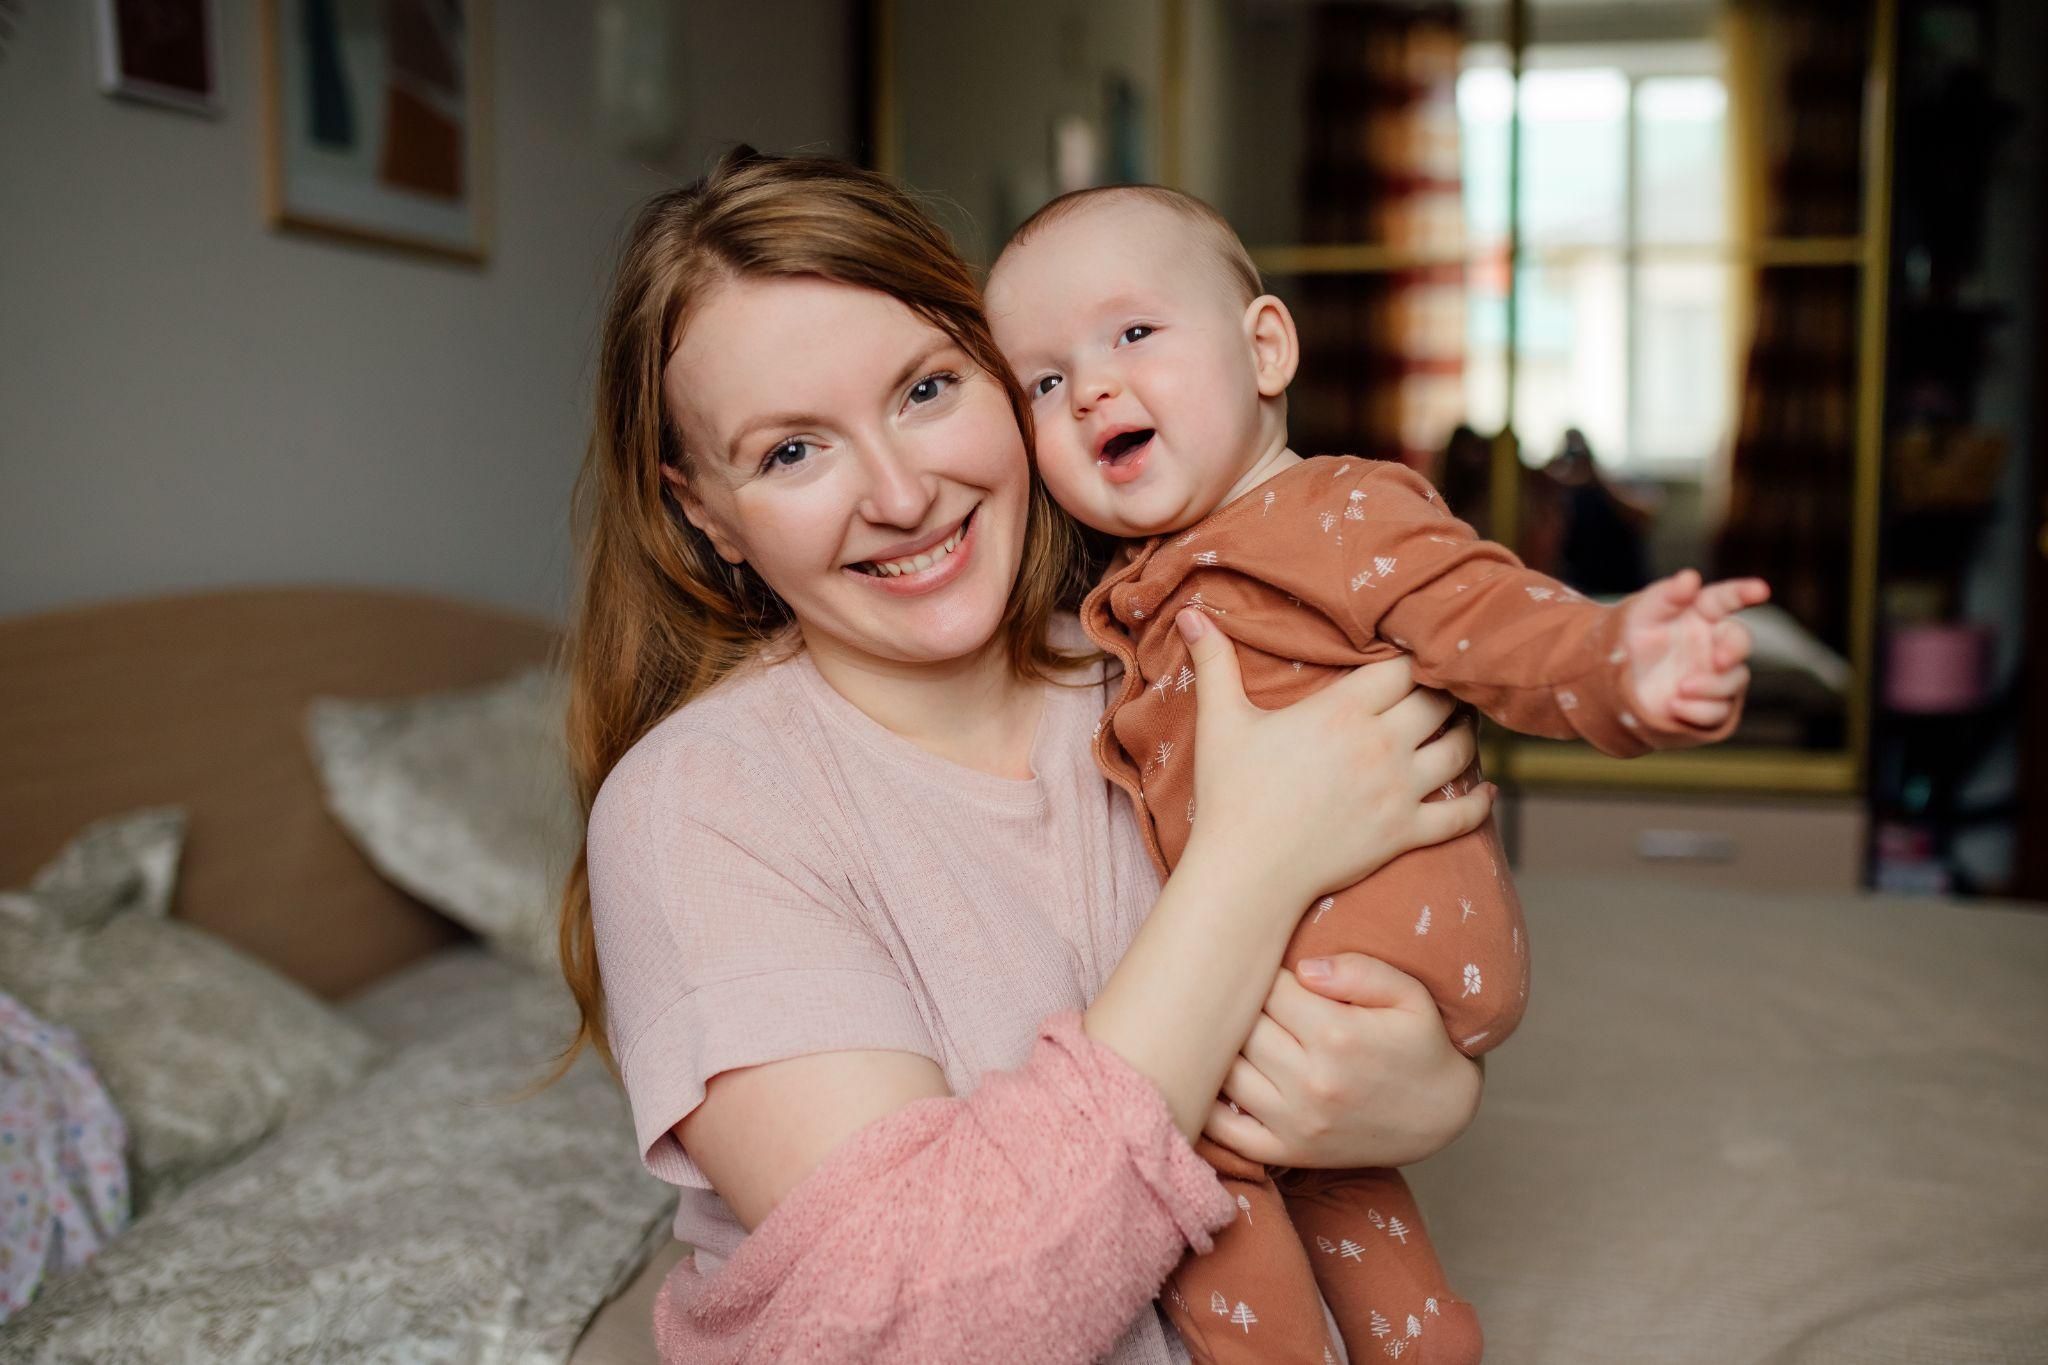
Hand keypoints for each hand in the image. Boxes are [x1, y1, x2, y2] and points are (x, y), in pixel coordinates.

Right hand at [1176, 609, 1493, 908]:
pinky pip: (1462, 814)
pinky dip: (1481, 801)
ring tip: (1463, 724)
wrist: (1246, 872)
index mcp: (1344, 711)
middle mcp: (1382, 746)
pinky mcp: (1405, 833)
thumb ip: (1214, 662)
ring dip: (1468, 733)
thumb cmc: (1231, 795)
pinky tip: (1487, 789)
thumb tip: (1189, 612)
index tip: (1416, 651)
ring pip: (1462, 750)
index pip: (1404, 666)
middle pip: (1441, 700)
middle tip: (1447, 683)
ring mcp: (1399, 792)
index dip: (1416, 655)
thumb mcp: (1221, 721)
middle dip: (1448, 688)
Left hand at [1202, 954, 1482, 1168]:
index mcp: (1337, 1036)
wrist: (1442, 1114)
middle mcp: (1311, 1081)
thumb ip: (1358, 970)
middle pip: (1242, 1028)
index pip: (1269, 989)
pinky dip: (1207, 1107)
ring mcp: (1296, 1122)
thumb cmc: (1422, 1044)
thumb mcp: (1409, 994)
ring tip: (1223, 1030)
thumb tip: (1302, 967)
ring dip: (1220, 1049)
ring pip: (1225, 1073)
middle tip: (1238, 993)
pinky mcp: (1289, 1152)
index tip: (1268, 967)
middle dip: (1238, 1006)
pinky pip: (1226, 1132)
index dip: (1264, 971)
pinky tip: (1207, 1080)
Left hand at [1622, 569, 1769, 729]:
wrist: (1616, 684)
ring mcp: (1717, 675)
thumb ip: (1667, 594)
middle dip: (1734, 650)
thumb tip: (1691, 577)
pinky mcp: (1711, 705)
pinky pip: (1718, 712)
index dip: (1743, 592)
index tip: (1760, 589)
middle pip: (1740, 643)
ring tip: (1679, 689)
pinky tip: (1675, 706)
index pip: (1726, 599)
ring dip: (1710, 686)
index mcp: (1703, 614)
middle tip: (1719, 660)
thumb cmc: (1634, 638)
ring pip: (1733, 681)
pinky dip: (1698, 711)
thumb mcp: (1643, 614)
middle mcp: (1715, 643)